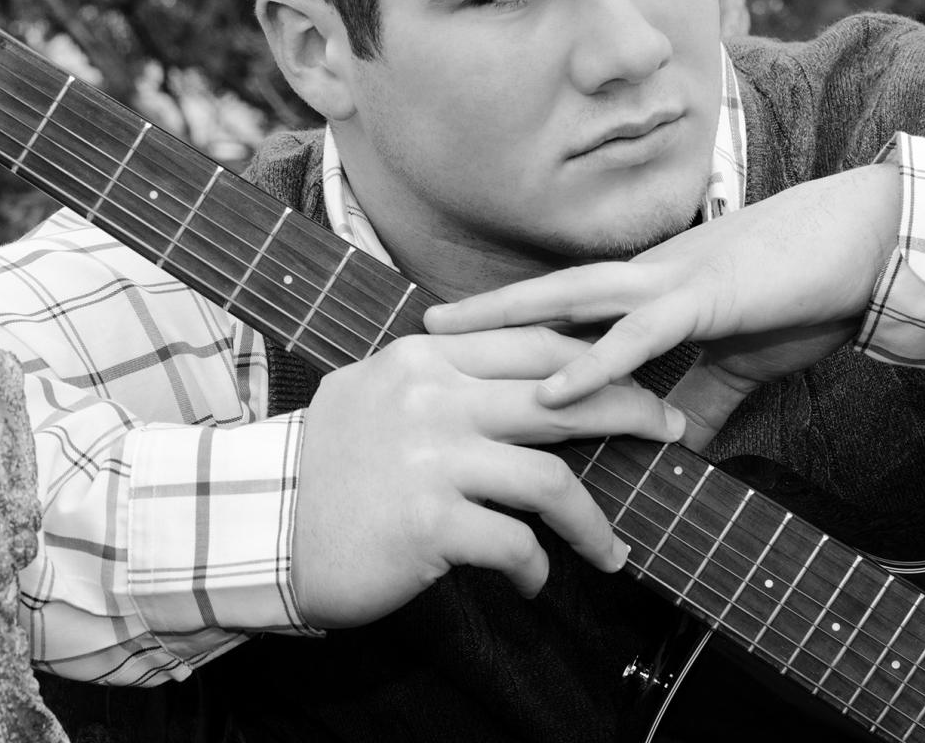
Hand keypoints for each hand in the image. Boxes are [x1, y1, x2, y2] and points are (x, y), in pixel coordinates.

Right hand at [292, 327, 686, 628]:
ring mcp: (432, 461)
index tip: (635, 378)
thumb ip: (437, 378)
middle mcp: (432, 399)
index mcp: (423, 359)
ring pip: (553, 480)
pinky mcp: (430, 523)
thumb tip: (510, 377)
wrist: (257, 526)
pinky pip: (516, 545)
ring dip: (596, 523)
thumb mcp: (373, 393)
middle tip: (667, 434)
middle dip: (630, 412)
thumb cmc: (322, 468)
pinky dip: (536, 569)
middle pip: (563, 396)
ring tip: (612, 551)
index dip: (597, 360)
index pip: (533, 343)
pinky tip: (533, 582)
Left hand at [421, 164, 901, 446]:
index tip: (458, 339)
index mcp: (654, 288)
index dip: (512, 319)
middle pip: (545, 293)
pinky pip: (637, 336)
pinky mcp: (706, 300)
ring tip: (448, 338)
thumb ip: (703, 398)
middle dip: (482, 311)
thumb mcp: (743, 357)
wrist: (870, 243)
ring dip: (506, 319)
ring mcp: (672, 282)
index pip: (569, 304)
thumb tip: (673, 444)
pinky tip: (551, 390)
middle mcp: (648, 277)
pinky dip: (593, 364)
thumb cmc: (808, 292)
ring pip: (570, 299)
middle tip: (419, 328)